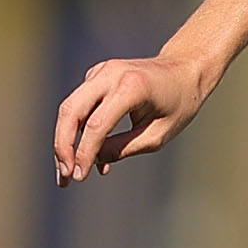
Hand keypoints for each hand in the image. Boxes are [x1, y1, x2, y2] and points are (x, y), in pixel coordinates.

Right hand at [53, 54, 208, 182]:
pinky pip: (80, 105)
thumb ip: (125, 147)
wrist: (184, 70)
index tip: (79, 177)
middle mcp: (111, 74)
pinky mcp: (96, 76)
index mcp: (132, 87)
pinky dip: (79, 130)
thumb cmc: (178, 105)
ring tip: (68, 172)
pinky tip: (90, 155)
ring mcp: (101, 72)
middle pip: (71, 111)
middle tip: (63, 177)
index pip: (97, 124)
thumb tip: (92, 161)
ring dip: (64, 140)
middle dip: (63, 146)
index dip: (85, 152)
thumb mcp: (158, 135)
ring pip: (69, 108)